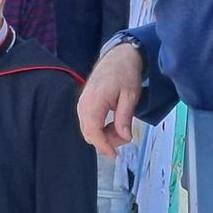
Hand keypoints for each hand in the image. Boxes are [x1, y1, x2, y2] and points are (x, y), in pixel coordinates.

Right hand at [78, 43, 140, 158]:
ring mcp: (82, 103)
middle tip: (126, 136)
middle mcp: (83, 104)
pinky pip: (88, 121)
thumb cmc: (126, 74)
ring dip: (103, 134)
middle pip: (88, 132)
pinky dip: (100, 127)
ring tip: (121, 128)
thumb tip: (125, 138)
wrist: (118, 57)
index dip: (103, 146)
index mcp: (94, 102)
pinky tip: (114, 123)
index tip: (114, 156)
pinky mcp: (84, 102)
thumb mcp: (131, 96)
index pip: (93, 131)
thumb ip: (125, 117)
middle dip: (106, 141)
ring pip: (88, 128)